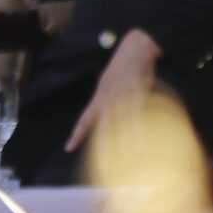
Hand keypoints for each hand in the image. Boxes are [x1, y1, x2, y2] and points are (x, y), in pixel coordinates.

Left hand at [66, 29, 161, 152]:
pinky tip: (143, 138)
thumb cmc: (122, 70)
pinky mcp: (137, 92)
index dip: (77, 134)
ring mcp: (122, 96)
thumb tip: (101, 120)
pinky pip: (138, 112)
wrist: (135, 49)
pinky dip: (140, 126)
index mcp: (99, 98)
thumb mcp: (107, 86)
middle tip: (103, 164)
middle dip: (103, 146)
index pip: (85, 119)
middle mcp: (107, 99)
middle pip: (103, 126)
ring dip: (124, 141)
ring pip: (121, 122)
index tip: (69, 148)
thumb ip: (105, 103)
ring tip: (126, 158)